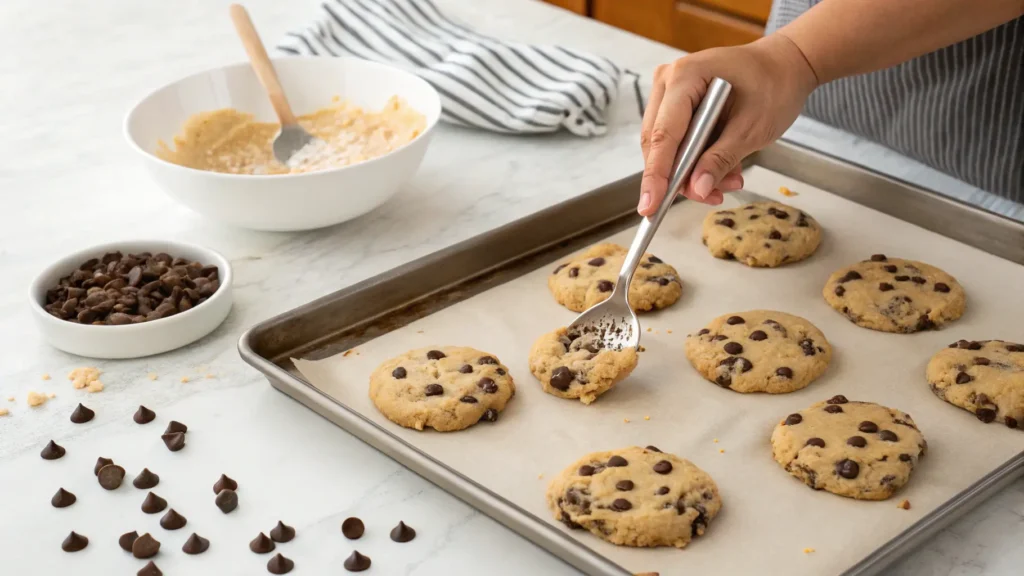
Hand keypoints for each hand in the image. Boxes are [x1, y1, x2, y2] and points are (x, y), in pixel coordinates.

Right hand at [638, 33, 818, 214]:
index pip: (662, 134)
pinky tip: (725, 167)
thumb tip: (697, 189)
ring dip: (693, 171)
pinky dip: (697, 160)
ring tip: (731, 180)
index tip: (650, 207)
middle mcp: (668, 81)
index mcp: (686, 76)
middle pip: (658, 143)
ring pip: (666, 147)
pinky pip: (676, 142)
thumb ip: (721, 159)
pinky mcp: (675, 105)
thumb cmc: (774, 86)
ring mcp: (669, 92)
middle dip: (680, 177)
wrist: (783, 65)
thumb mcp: (753, 128)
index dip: (656, 174)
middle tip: (711, 196)